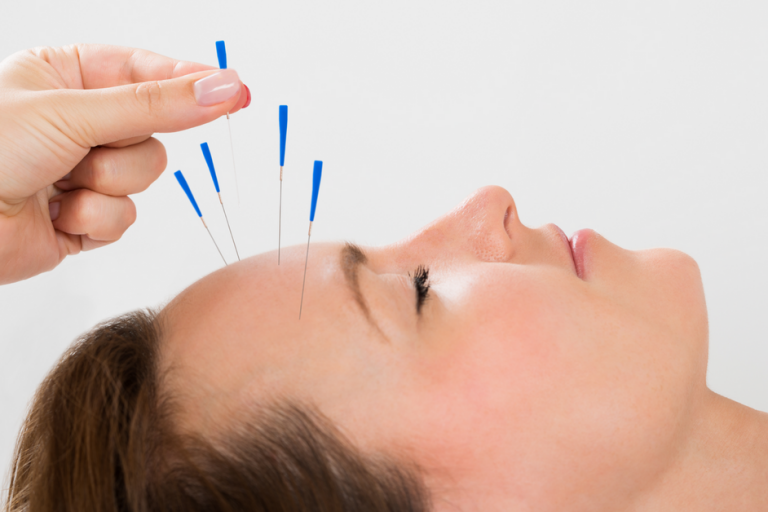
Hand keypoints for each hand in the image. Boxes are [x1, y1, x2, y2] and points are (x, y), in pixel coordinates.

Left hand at [0, 44, 249, 284]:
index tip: (233, 89)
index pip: (146, 70)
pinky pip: (124, 216)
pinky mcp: (84, 215)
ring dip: (108, 184)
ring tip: (62, 183)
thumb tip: (223, 88)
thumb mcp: (73, 112)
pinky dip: (95, 219)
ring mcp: (82, 169)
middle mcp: (78, 120)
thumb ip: (156, 104)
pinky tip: (57, 214)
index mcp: (65, 74)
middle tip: (91, 147)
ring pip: (144, 175)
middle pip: (154, 130)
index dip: (188, 81)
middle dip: (125, 147)